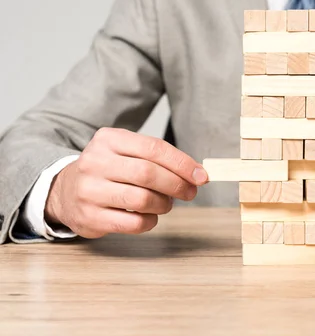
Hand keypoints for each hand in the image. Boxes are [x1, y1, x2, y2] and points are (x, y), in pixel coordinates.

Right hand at [45, 128, 207, 238]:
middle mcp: (95, 162)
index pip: (154, 148)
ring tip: (166, 204)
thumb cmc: (108, 170)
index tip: (200, 175)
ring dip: (164, 204)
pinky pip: (133, 223)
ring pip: (142, 199)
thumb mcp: (126, 152)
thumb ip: (159, 158)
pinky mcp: (89, 217)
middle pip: (148, 173)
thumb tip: (197, 173)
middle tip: (190, 192)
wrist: (64, 190)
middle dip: (177, 185)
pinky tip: (150, 216)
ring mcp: (89, 191)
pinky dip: (150, 221)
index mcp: (108, 140)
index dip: (182, 163)